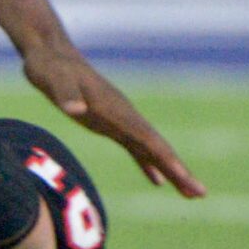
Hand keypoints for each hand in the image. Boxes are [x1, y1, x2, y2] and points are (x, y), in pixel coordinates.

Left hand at [22, 39, 204, 197]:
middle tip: (200, 194)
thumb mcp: (52, 79)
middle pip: (156, 146)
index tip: (183, 176)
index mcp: (115, 107)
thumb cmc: (49, 66)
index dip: (164, 157)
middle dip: (178, 170)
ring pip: (150, 149)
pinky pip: (134, 147)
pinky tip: (158, 181)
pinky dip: (148, 164)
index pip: (146, 136)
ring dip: (171, 171)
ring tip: (191, 194)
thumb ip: (65, 93)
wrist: (49, 53)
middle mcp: (123, 114)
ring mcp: (118, 118)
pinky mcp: (108, 122)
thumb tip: (75, 109)